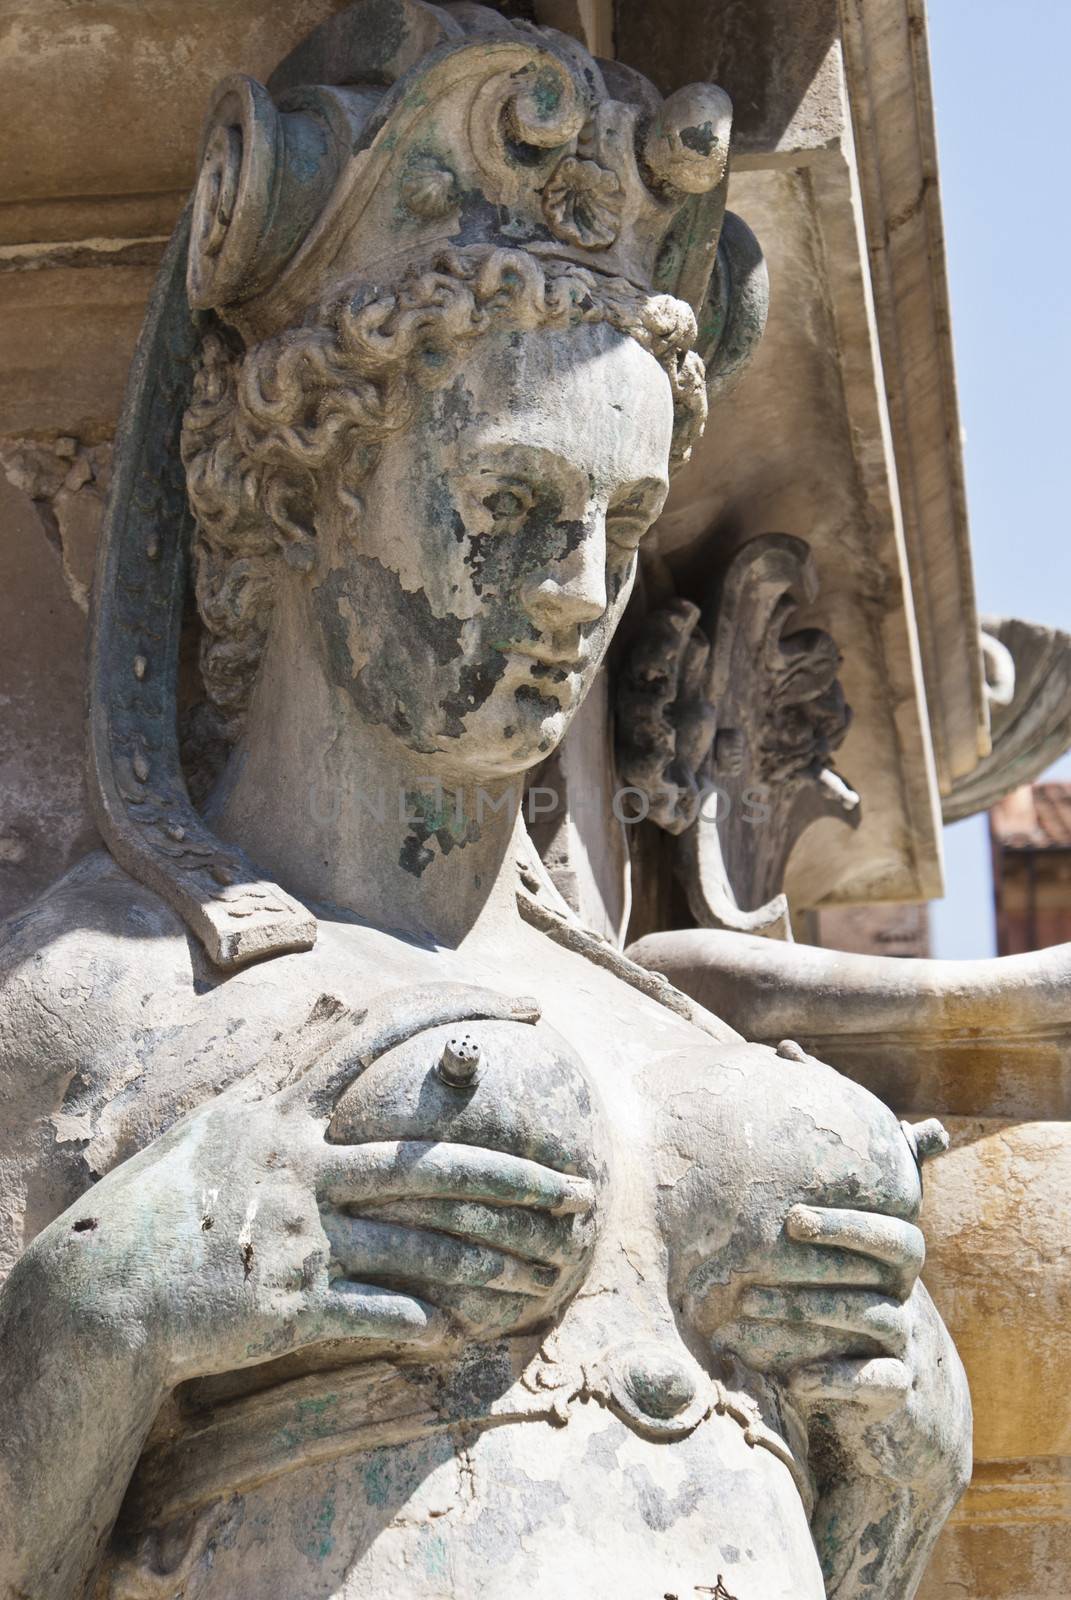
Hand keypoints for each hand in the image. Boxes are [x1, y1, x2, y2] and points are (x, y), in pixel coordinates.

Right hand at [27, 984, 594, 1385]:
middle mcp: (301, 1162)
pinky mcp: (291, 1301)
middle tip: (580, 1192)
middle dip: (517, 1178)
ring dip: (488, 1261)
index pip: (383, 1036)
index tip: (528, 1008)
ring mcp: (299, 1232)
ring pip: (421, 1244)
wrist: (103, 1290)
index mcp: (287, 1111)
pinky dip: (418, 1321)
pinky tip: (450, 1331)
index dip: (461, 1012)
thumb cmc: (164, 1201)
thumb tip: (329, 1010)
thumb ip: (283, 1071)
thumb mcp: (220, 1122)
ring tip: (538, 1274)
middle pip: (432, 1162)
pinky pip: (377, 1312)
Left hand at [700, 1200, 970, 1599]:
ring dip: (812, 1305)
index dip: (852, 1221)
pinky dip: (836, 1377)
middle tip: (785, 1231)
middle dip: (841, 1239)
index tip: (795, 1216)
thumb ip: (786, 1264)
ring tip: (750, 1302)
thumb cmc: (822, 1337)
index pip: (893, 1231)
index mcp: (886, 1270)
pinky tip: (795, 1378)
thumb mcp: (811, 1297)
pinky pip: (882, 1379)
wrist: (874, 1412)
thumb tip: (716, 1223)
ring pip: (879, 1314)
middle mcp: (902, 1299)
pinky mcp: (897, 1391)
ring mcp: (906, 1344)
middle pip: (901, 1256)